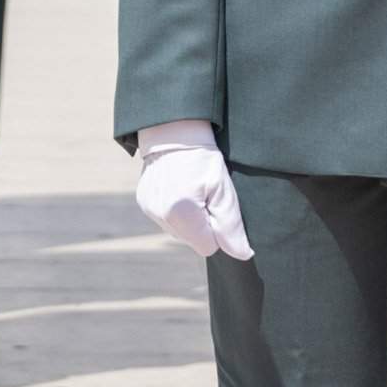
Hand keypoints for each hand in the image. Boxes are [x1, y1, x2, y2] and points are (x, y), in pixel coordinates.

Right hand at [134, 120, 252, 260]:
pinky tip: (179, 188)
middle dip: (202, 224)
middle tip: (204, 193)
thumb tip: (242, 255)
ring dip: (189, 218)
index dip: (217, 229)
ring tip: (192, 188)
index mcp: (181, 213)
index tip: (216, 204)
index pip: (208, 247)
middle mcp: (160, 215)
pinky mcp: (144, 202)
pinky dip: (176, 210)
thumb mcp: (224, 190)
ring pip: (179, 232)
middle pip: (192, 241)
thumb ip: (231, 227)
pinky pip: (166, 219)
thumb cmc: (204, 159)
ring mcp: (149, 209)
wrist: (175, 131)